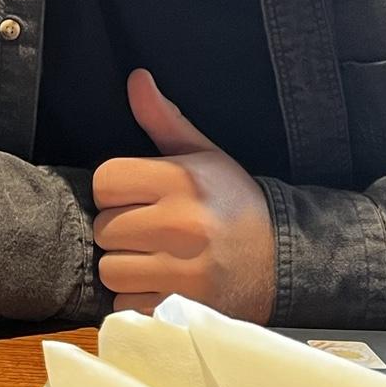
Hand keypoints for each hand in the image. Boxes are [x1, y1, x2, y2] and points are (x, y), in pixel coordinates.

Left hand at [92, 68, 276, 321]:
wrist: (282, 260)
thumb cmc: (233, 202)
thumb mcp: (204, 154)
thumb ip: (164, 118)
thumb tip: (136, 77)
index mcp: (182, 182)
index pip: (105, 181)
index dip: (115, 190)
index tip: (135, 197)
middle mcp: (181, 226)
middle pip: (103, 228)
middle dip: (119, 229)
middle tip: (147, 230)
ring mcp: (183, 272)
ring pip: (111, 270)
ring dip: (125, 267)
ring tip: (153, 258)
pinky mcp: (183, 309)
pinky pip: (125, 306)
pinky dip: (136, 299)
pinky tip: (161, 284)